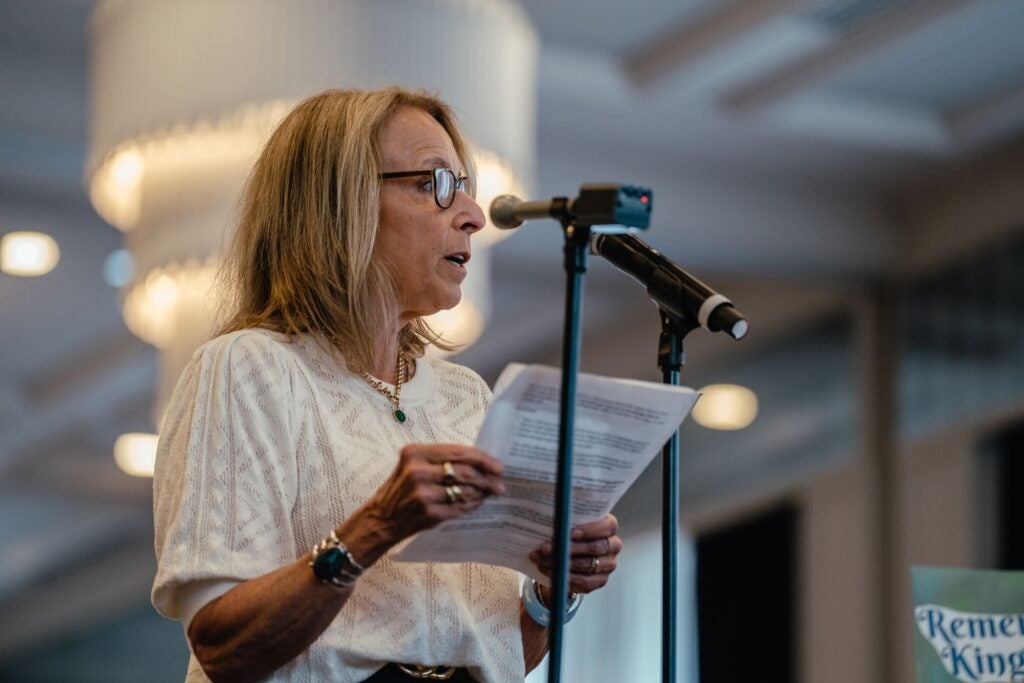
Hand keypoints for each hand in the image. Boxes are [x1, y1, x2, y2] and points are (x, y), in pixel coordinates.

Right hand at [359, 444, 504, 546]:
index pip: (458, 452)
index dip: (482, 459)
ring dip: (482, 493)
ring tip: (491, 493)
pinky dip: (472, 505)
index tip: (498, 465)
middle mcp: (417, 472)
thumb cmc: (400, 488)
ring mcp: (423, 494)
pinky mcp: (428, 513)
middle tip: (500, 483)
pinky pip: (459, 508)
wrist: (380, 518)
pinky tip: (477, 503)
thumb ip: (441, 460)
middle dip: (487, 478)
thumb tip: (479, 462)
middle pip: (465, 472)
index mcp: (415, 453)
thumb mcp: (413, 465)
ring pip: (465, 491)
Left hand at [529, 514, 621, 593]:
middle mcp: (613, 545)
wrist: (568, 553)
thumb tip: (552, 517)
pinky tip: (548, 570)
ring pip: (586, 565)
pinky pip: (583, 581)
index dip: (590, 530)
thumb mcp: (569, 522)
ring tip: (540, 559)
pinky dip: (563, 576)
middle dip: (568, 548)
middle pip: (595, 547)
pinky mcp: (600, 580)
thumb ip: (566, 518)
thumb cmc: (569, 531)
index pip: (608, 526)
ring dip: (561, 563)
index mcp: (609, 526)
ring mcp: (608, 564)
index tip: (569, 532)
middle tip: (545, 547)